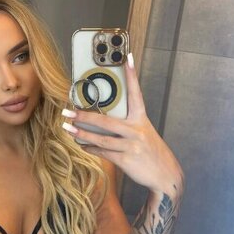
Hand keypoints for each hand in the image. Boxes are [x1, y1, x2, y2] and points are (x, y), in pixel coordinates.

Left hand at [62, 54, 183, 198]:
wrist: (166, 176)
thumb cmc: (151, 152)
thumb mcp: (144, 133)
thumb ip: (127, 126)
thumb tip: (102, 120)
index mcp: (141, 119)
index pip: (136, 93)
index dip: (131, 75)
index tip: (127, 57)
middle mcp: (136, 130)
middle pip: (105, 120)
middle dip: (83, 116)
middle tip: (67, 112)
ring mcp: (131, 145)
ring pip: (100, 138)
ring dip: (81, 134)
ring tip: (67, 129)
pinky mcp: (126, 159)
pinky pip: (103, 152)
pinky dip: (91, 148)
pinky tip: (82, 145)